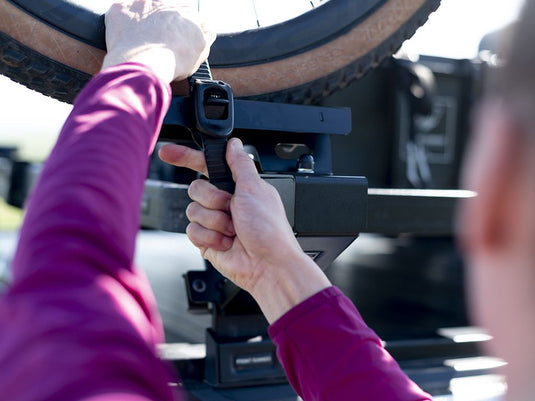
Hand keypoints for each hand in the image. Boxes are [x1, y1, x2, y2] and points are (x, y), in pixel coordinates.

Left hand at [102, 0, 214, 82]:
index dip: (183, 32)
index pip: (189, 17)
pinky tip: (126, 40)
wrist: (144, 63)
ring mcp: (141, 3)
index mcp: (187, 13)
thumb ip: (204, 37)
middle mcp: (165, 2)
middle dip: (162, 26)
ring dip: (142, 23)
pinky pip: (121, 13)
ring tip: (140, 44)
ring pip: (143, 9)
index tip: (177, 43)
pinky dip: (122, 25)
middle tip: (157, 46)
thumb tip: (206, 31)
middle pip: (165, 12)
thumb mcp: (200, 52)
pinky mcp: (120, 8)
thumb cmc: (173, 61)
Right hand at [159, 139, 330, 321]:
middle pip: (196, 188)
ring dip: (214, 221)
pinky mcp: (207, 240)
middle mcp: (226, 202)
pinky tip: (226, 242)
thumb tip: (234, 144)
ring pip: (193, 210)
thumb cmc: (269, 229)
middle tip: (232, 209)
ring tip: (233, 230)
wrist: (267, 265)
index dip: (187, 157)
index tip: (168, 152)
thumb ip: (240, 164)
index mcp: (238, 186)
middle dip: (213, 200)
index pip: (207, 165)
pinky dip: (209, 237)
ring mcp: (215, 222)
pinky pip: (191, 230)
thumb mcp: (255, 189)